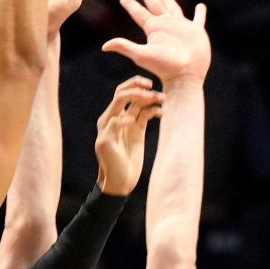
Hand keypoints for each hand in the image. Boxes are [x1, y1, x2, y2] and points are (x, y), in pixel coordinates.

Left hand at [94, 76, 162, 195]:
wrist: (120, 180)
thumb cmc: (110, 165)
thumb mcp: (105, 147)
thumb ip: (111, 128)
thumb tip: (123, 116)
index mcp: (107, 119)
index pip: (120, 97)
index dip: (133, 91)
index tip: (147, 93)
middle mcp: (117, 118)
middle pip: (128, 93)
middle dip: (140, 88)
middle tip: (152, 88)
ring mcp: (129, 123)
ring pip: (140, 103)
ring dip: (151, 98)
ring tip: (164, 99)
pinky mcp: (139, 130)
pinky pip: (147, 114)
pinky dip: (155, 110)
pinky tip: (162, 113)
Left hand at [102, 0, 210, 84]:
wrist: (185, 76)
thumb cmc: (164, 67)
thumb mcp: (142, 55)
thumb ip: (125, 47)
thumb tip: (104, 46)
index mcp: (153, 29)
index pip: (139, 13)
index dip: (131, 4)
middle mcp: (166, 26)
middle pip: (153, 4)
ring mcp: (181, 28)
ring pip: (173, 8)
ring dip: (168, 0)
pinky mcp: (196, 32)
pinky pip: (198, 19)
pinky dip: (200, 13)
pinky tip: (201, 6)